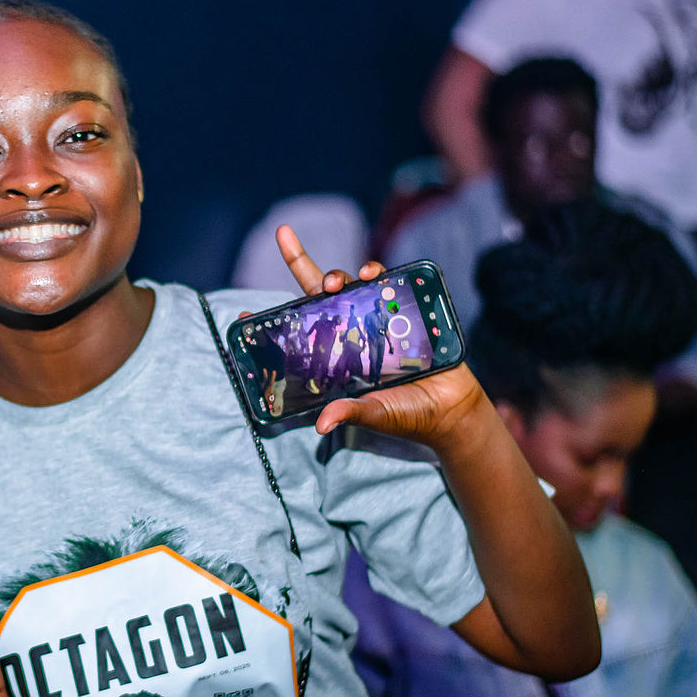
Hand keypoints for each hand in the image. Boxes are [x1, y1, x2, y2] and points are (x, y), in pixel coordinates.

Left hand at [274, 226, 495, 448]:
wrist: (452, 410)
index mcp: (337, 355)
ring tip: (341, 280)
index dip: (274, 321)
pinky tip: (374, 275)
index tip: (245, 313)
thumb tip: (321, 424)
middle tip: (319, 283)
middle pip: (321, 293)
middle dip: (307, 272)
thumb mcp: (375, 413)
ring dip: (344, 274)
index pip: (299, 332)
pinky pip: (390, 286)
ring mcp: (378, 319)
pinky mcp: (405, 313)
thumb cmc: (407, 415)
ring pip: (352, 285)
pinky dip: (380, 276)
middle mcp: (353, 331)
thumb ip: (350, 412)